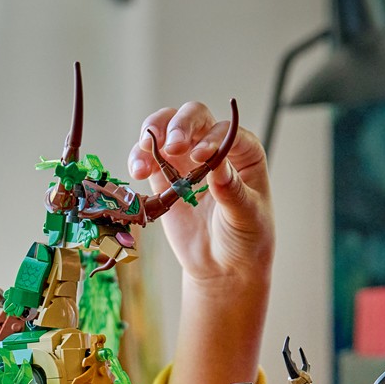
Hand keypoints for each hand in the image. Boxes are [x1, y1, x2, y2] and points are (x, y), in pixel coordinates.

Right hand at [129, 103, 274, 291]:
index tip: (201, 158)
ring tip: (146, 153)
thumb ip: (232, 191)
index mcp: (244, 153)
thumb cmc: (244, 238)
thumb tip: (217, 166)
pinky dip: (139, 157)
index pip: (226, 132)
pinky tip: (137, 171)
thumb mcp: (246, 217)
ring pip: (167, 126)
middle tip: (171, 146)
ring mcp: (187, 160)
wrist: (222, 266)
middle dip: (180, 125)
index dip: (212, 138)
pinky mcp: (164, 176)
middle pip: (194, 117)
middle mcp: (214, 148)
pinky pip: (148, 155)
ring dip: (154, 132)